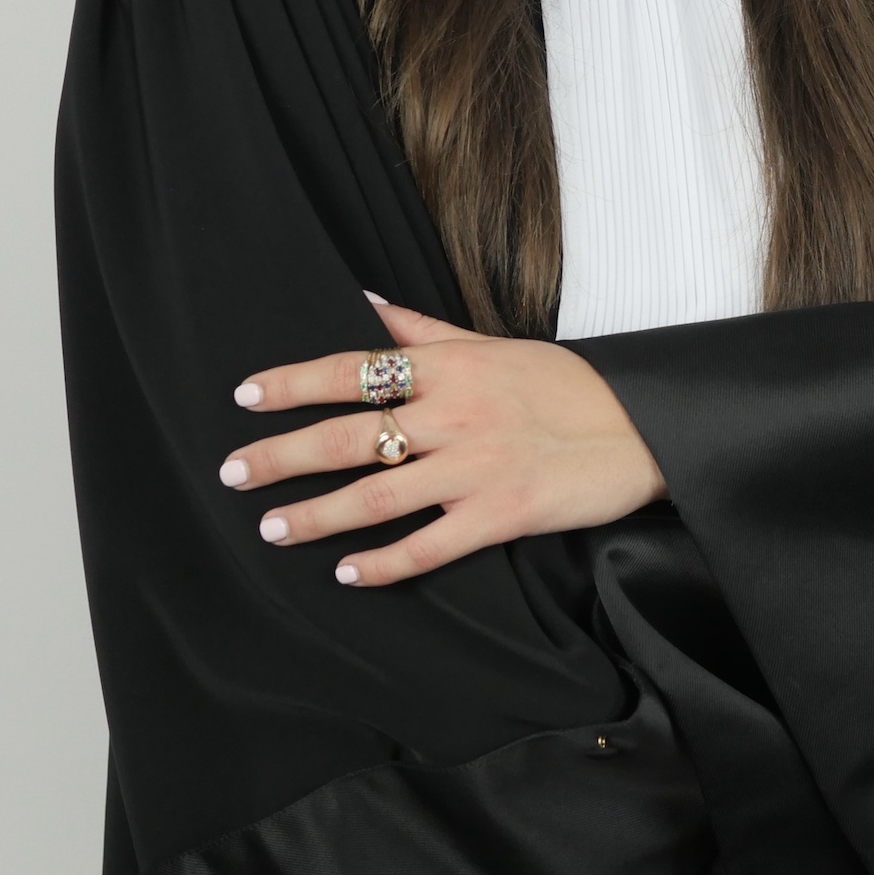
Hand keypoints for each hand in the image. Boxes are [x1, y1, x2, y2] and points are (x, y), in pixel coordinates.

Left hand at [219, 301, 667, 587]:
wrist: (641, 428)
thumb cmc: (569, 385)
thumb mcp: (496, 345)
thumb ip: (426, 332)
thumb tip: (367, 300)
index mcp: (451, 370)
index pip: (354, 370)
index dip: (294, 383)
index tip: (246, 396)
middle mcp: (455, 416)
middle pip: (350, 435)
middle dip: (284, 456)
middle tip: (233, 473)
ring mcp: (476, 468)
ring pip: (378, 494)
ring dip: (318, 514)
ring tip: (272, 528)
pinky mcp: (501, 515)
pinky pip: (429, 545)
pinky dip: (385, 563)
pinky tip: (348, 574)